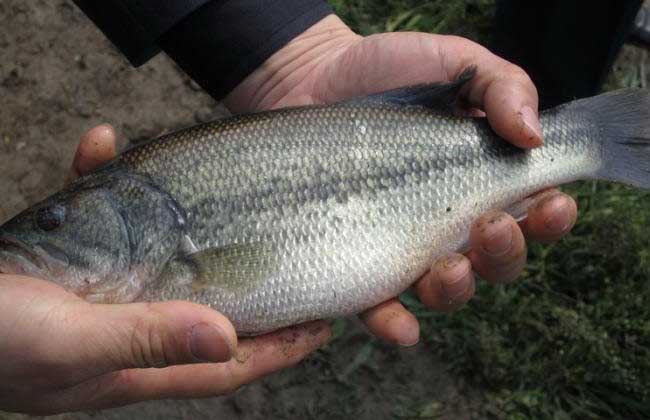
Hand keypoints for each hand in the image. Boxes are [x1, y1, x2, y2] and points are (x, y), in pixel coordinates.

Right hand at [0, 125, 329, 414]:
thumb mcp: (68, 342)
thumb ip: (146, 340)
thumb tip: (228, 338)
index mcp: (134, 365)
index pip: (226, 360)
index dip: (277, 348)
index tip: (322, 325)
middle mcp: (127, 335)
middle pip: (211, 318)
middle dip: (258, 299)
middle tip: (301, 270)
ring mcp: (99, 300)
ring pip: (164, 269)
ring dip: (196, 242)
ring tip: (236, 218)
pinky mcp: (66, 267)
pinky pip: (100, 225)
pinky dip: (103, 187)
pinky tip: (98, 153)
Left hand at [225, 15, 577, 345]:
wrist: (314, 77)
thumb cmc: (389, 72)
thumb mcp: (454, 63)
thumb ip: (501, 86)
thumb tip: (534, 135)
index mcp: (480, 178)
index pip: (530, 210)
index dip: (549, 217)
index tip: (552, 203)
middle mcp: (448, 219)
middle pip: (494, 260)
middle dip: (503, 253)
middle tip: (491, 225)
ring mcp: (403, 243)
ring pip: (444, 289)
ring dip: (457, 289)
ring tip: (450, 268)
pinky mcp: (356, 258)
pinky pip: (379, 304)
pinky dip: (394, 323)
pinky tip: (401, 325)